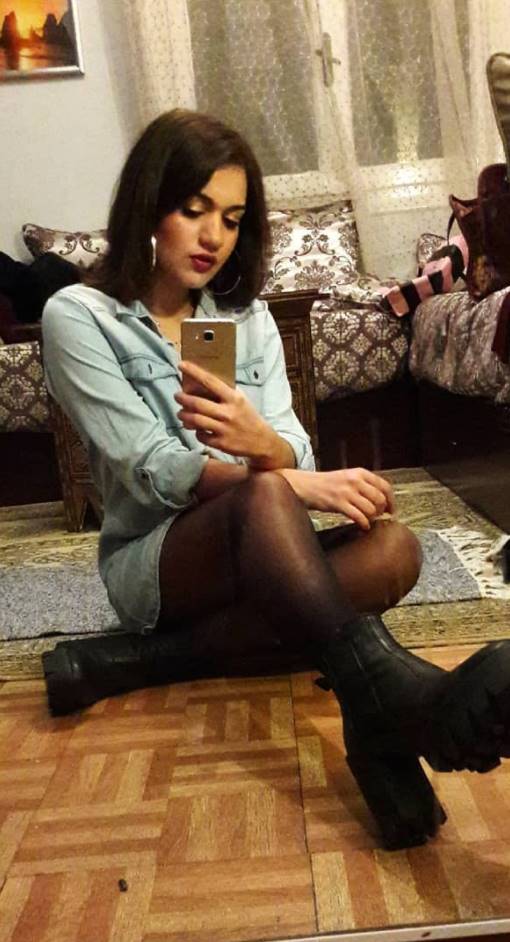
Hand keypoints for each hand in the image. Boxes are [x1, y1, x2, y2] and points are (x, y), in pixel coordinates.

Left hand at [175, 360, 275, 459]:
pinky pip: (200, 435)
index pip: (210, 381)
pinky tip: (196, 428)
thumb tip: (202, 383)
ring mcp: (224, 429)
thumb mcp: (241, 400)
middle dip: (183, 399)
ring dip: (184, 415)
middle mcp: (228, 413)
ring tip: (181, 413)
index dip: (194, 372)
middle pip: (198, 403)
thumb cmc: (248, 417)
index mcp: (233, 398)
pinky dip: (196, 431)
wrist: (262, 441)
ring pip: (195, 420)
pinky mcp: (221, 443)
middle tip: (177, 396)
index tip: (181, 365)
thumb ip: (225, 393)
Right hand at [276, 467, 394, 529]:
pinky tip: (363, 526)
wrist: (306, 485)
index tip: (391, 510)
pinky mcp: (338, 503)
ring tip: (367, 520)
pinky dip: (364, 524)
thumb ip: (364, 485)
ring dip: (372, 518)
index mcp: (360, 473)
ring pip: (371, 509)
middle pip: (380, 499)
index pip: (385, 486)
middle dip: (381, 511)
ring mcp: (346, 492)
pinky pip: (359, 516)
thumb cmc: (327, 484)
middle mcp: (355, 480)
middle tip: (377, 517)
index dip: (391, 501)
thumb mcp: (348, 477)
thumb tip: (382, 500)